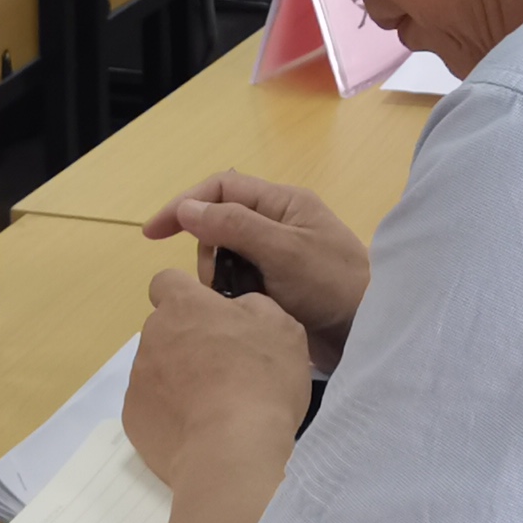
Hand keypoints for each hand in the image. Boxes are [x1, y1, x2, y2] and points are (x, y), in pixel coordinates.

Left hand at [124, 269, 318, 491]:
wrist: (232, 451)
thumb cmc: (262, 382)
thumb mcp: (282, 329)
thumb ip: (254, 307)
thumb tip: (237, 309)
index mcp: (185, 306)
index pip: (167, 282)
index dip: (188, 296)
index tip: (210, 318)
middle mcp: (153, 335)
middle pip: (165, 329)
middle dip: (187, 342)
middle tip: (224, 370)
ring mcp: (138, 378)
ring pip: (157, 369)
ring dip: (178, 380)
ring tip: (214, 408)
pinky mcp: (134, 417)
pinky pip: (152, 407)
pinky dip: (170, 414)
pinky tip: (198, 431)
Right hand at [144, 173, 368, 366]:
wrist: (369, 334)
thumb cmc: (333, 285)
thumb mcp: (283, 251)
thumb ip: (235, 226)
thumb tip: (187, 209)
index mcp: (283, 204)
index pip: (221, 188)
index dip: (184, 205)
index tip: (153, 234)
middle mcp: (279, 224)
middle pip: (219, 223)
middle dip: (207, 250)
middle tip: (215, 284)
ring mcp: (279, 257)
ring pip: (226, 256)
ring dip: (218, 276)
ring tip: (231, 303)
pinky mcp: (278, 287)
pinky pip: (240, 282)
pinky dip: (230, 294)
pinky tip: (236, 313)